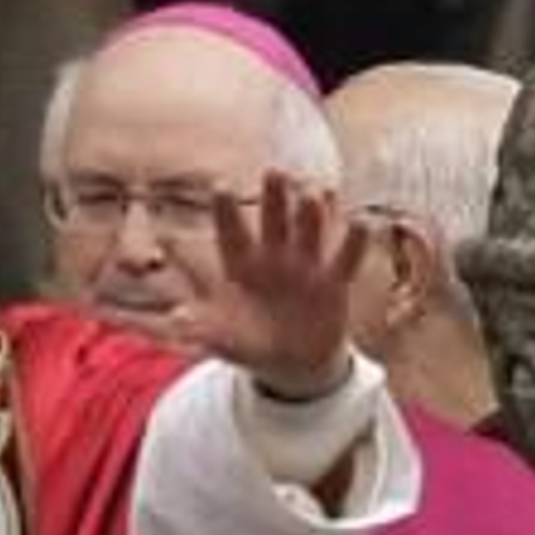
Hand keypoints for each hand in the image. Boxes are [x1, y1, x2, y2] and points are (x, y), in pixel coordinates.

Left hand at [170, 170, 366, 400]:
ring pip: (309, 233)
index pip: (231, 235)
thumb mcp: (221, 337)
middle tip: (274, 171)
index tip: (219, 186)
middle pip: (273, 223)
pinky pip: (345, 259)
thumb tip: (174, 319)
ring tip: (313, 192)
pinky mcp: (334, 282)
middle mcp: (274, 257)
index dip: (225, 212)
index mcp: (241, 265)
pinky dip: (354, 242)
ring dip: (311, 214)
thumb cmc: (248, 342)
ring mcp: (306, 265)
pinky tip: (361, 221)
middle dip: (275, 198)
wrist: (291, 363)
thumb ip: (199, 326)